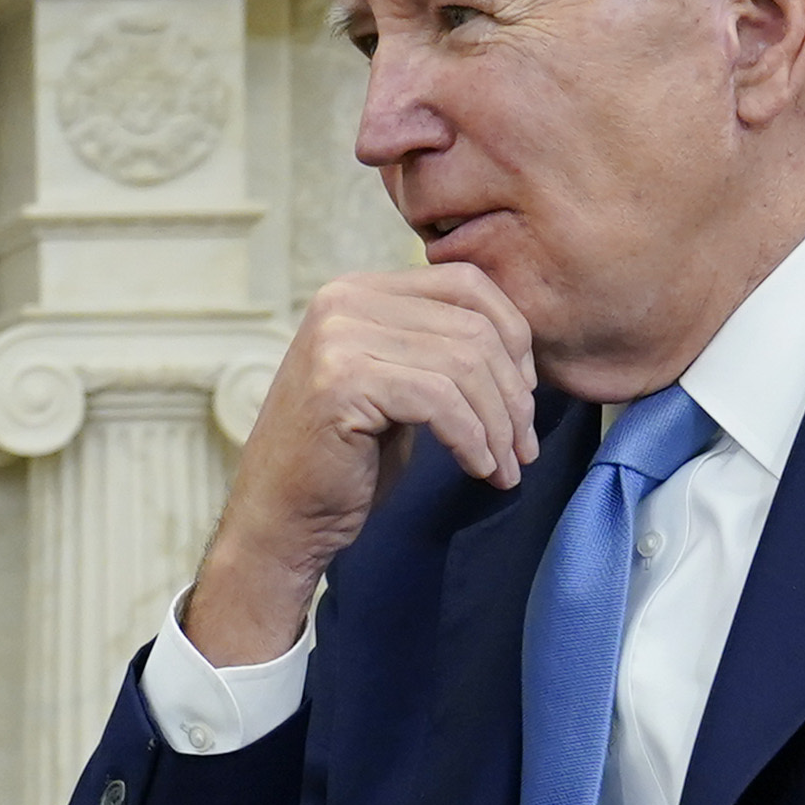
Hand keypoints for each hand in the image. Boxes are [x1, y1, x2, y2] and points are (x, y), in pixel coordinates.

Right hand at [190, 261, 539, 661]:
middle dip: (513, 393)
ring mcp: (338, 339)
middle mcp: (343, 302)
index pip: (465, 284)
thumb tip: (521, 342)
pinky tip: (479, 469)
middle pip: (472, 327)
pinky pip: (441, 402)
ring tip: (507, 466)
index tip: (525, 394)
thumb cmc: (344, 461)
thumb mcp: (396, 386)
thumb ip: (435, 348)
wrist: (280, 520)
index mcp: (357, 291)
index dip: (513, 336)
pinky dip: (473, 440)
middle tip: (523, 446)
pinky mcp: (343, 383)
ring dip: (499, 424)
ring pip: (464, 365)